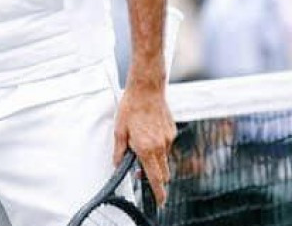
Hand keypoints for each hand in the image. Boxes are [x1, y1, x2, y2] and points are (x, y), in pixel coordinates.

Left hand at [113, 86, 175, 205]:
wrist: (147, 90)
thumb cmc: (131, 108)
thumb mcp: (118, 131)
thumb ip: (120, 152)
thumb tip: (119, 165)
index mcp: (146, 148)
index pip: (155, 178)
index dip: (158, 192)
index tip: (159, 201)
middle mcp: (160, 147)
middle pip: (163, 173)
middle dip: (155, 177)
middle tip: (141, 171)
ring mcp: (168, 139)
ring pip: (164, 159)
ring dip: (155, 159)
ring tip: (141, 143)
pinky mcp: (172, 132)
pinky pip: (167, 146)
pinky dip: (159, 146)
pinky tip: (148, 132)